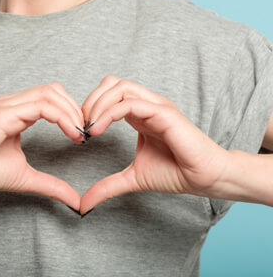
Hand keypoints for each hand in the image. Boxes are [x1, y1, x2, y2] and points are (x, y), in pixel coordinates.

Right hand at [0, 82, 84, 208]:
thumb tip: (76, 201)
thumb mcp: (27, 177)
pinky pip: (41, 106)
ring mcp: (8, 105)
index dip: (72, 111)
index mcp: (18, 110)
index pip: (52, 97)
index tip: (82, 135)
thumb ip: (52, 184)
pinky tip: (70, 133)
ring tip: (78, 134)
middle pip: (54, 89)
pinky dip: (61, 116)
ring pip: (50, 93)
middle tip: (84, 133)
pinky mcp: (4, 112)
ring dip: (71, 111)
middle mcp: (14, 102)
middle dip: (75, 108)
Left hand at [79, 75, 229, 214]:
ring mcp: (155, 106)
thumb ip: (107, 186)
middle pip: (111, 83)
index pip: (109, 93)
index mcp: (139, 113)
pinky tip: (99, 129)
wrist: (204, 179)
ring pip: (120, 87)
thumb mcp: (131, 178)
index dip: (91, 106)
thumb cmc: (175, 172)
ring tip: (90, 127)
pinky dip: (110, 113)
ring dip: (98, 104)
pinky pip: (131, 103)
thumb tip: (84, 204)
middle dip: (91, 100)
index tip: (82, 130)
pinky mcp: (164, 113)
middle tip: (82, 124)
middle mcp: (146, 104)